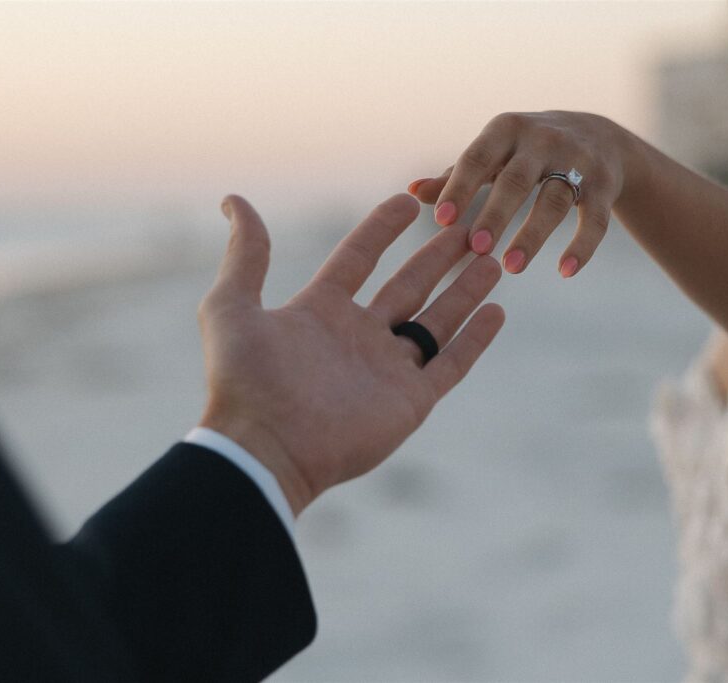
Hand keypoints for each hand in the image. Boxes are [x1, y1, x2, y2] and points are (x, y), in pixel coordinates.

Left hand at [197, 194, 504, 516]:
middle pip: (408, 286)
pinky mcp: (410, 401)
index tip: (410, 199)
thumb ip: (246, 255)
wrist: (266, 449)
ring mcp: (387, 369)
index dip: (382, 228)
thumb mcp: (231, 306)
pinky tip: (496, 312)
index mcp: (320, 311)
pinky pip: (450, 364)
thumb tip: (233, 200)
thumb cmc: (244, 380)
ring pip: (436, 321)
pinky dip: (475, 339)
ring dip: (464, 291)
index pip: (359, 257)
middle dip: (438, 257)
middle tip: (469, 228)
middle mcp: (358, 336)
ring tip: (493, 261)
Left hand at [409, 111, 627, 277]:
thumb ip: (455, 175)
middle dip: (495, 215)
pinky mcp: (605, 185)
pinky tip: (565, 271)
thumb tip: (409, 191)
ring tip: (511, 267)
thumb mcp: (493, 155)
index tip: (442, 221)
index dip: (460, 188)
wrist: (599, 136)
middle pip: (516, 180)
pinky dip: (582, 246)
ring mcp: (578, 161)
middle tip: (475, 250)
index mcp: (506, 130)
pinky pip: (595, 219)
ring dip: (533, 235)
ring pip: (554, 201)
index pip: (477, 158)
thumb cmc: (526, 152)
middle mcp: (543, 140)